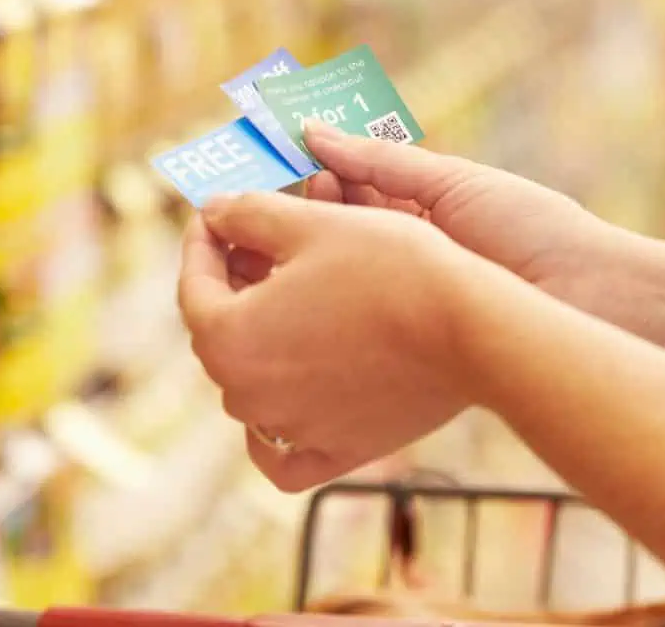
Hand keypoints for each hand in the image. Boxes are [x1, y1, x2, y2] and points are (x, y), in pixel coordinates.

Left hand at [179, 190, 488, 490]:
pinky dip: (275, 427)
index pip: (193, 286)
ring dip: (260, 340)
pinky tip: (288, 391)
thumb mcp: (310, 223)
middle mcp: (248, 396)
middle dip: (231, 287)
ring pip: (251, 385)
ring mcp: (291, 430)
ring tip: (289, 299)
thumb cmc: (390, 267)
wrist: (470, 327)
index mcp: (228, 338)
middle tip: (254, 246)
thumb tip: (213, 211)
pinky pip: (283, 452)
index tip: (217, 215)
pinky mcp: (336, 452)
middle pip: (220, 335)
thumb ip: (246, 214)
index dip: (203, 241)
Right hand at [229, 121, 610, 298]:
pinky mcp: (402, 343)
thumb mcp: (449, 183)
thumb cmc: (532, 230)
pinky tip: (289, 293)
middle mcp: (405, 256)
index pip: (344, 190)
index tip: (266, 169)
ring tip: (267, 245)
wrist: (587, 298)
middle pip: (330, 234)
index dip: (304, 181)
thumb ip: (378, 161)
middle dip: (292, 220)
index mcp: (419, 211)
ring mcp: (402, 299)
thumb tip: (309, 131)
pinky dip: (315, 305)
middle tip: (251, 212)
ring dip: (297, 261)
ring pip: (331, 277)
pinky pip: (346, 321)